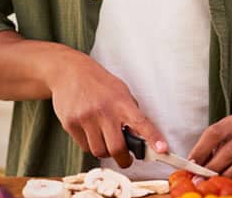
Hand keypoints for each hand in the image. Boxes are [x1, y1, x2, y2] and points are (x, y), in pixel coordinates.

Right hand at [46, 52, 167, 167]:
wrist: (69, 72)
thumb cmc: (98, 82)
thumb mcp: (120, 91)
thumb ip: (130, 112)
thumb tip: (140, 135)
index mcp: (120, 101)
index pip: (141, 123)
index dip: (153, 138)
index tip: (162, 150)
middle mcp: (104, 110)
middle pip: (117, 148)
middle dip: (123, 159)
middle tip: (125, 158)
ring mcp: (86, 118)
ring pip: (99, 151)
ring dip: (105, 150)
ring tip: (104, 138)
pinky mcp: (71, 124)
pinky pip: (84, 147)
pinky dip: (90, 144)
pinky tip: (90, 131)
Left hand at [188, 115, 231, 179]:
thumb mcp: (223, 140)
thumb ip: (208, 152)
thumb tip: (192, 170)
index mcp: (231, 123)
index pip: (213, 134)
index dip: (200, 150)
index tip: (191, 166)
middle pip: (227, 152)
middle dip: (211, 169)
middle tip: (200, 181)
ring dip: (227, 176)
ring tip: (217, 185)